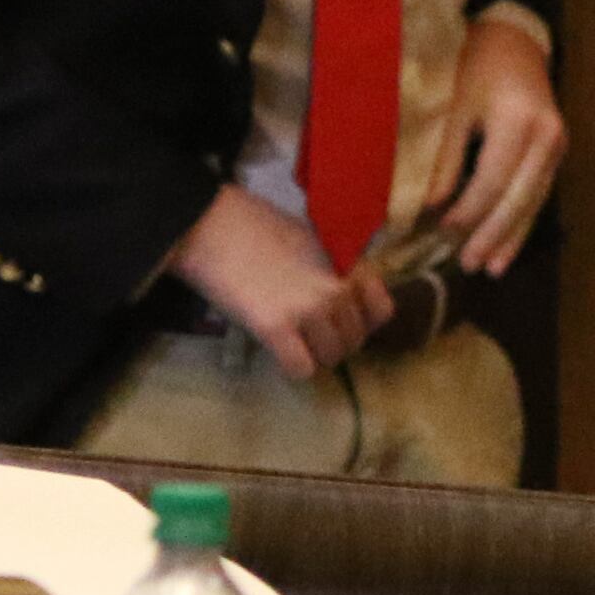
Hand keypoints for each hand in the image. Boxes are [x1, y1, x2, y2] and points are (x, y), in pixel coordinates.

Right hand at [168, 185, 391, 379]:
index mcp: (346, 265)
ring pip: (330, 358)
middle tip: (305, 331)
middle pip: (353, 340)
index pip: (382, 311)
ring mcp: (309, 309)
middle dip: (332, 340)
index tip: (339, 318)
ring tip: (290, 340)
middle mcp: (336, 288)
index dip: (362, 321)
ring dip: (312, 355)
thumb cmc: (255, 225)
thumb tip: (344, 294)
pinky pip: (302, 369)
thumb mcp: (311, 239)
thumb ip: (333, 268)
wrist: (212, 225)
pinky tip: (277, 351)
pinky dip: (292, 367)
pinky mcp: (276, 327)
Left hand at [431, 12, 566, 278]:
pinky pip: (538, 194)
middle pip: (518, 198)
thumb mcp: (454, 105)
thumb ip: (445, 156)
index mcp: (519, 121)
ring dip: (511, 237)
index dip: (468, 210)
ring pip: (533, 202)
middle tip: (469, 265)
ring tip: (490, 268)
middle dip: (492, 234)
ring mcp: (557, 146)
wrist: (514, 38)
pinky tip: (507, 247)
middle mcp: (547, 137)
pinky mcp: (556, 152)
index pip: (493, 180)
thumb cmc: (475, 64)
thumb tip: (430, 208)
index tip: (441, 231)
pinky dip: (521, 222)